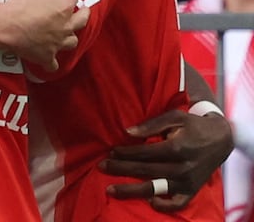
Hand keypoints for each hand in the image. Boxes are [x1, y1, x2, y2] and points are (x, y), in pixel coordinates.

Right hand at [1, 0, 87, 70]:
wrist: (8, 27)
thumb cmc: (19, 8)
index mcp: (63, 8)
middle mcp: (65, 26)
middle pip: (82, 21)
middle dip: (84, 14)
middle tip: (83, 11)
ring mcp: (58, 42)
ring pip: (72, 42)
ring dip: (70, 38)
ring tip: (68, 36)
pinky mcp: (47, 56)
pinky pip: (53, 64)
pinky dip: (51, 63)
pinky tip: (50, 63)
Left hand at [101, 109, 232, 210]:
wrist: (222, 139)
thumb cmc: (193, 125)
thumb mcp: (174, 117)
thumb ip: (151, 124)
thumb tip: (128, 132)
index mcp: (177, 148)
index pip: (144, 153)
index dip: (125, 153)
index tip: (110, 151)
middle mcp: (181, 167)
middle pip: (144, 170)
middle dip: (120, 169)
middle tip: (101, 167)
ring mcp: (187, 181)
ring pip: (155, 189)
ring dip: (131, 190)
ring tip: (110, 189)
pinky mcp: (192, 190)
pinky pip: (177, 203)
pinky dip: (164, 206)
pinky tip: (149, 201)